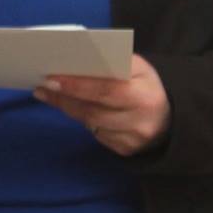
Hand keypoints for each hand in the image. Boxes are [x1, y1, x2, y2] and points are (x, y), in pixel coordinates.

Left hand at [33, 53, 171, 155]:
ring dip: (67, 108)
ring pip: (91, 124)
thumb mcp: (138, 67)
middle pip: (94, 111)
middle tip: (41, 87)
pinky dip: (81, 119)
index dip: (77, 85)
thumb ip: (111, 63)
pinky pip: (96, 134)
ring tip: (47, 94)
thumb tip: (74, 61)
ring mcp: (133, 140)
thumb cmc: (145, 84)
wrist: (170, 117)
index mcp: (145, 95)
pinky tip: (70, 107)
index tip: (51, 77)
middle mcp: (140, 121)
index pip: (106, 90)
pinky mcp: (125, 151)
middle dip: (64, 98)